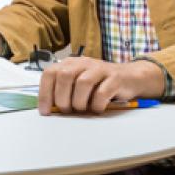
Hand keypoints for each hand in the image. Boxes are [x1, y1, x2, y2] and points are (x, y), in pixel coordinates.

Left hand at [38, 57, 164, 115]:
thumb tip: (48, 109)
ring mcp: (100, 68)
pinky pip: (102, 93)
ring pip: (83, 82)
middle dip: (62, 98)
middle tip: (67, 110)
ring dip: (79, 102)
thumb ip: (63, 91)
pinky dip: (97, 105)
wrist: (129, 78)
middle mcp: (83, 62)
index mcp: (70, 63)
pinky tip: (97, 109)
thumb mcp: (78, 84)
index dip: (45, 93)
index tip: (45, 112)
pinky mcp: (115, 78)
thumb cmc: (99, 85)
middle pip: (64, 76)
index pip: (50, 73)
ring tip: (82, 109)